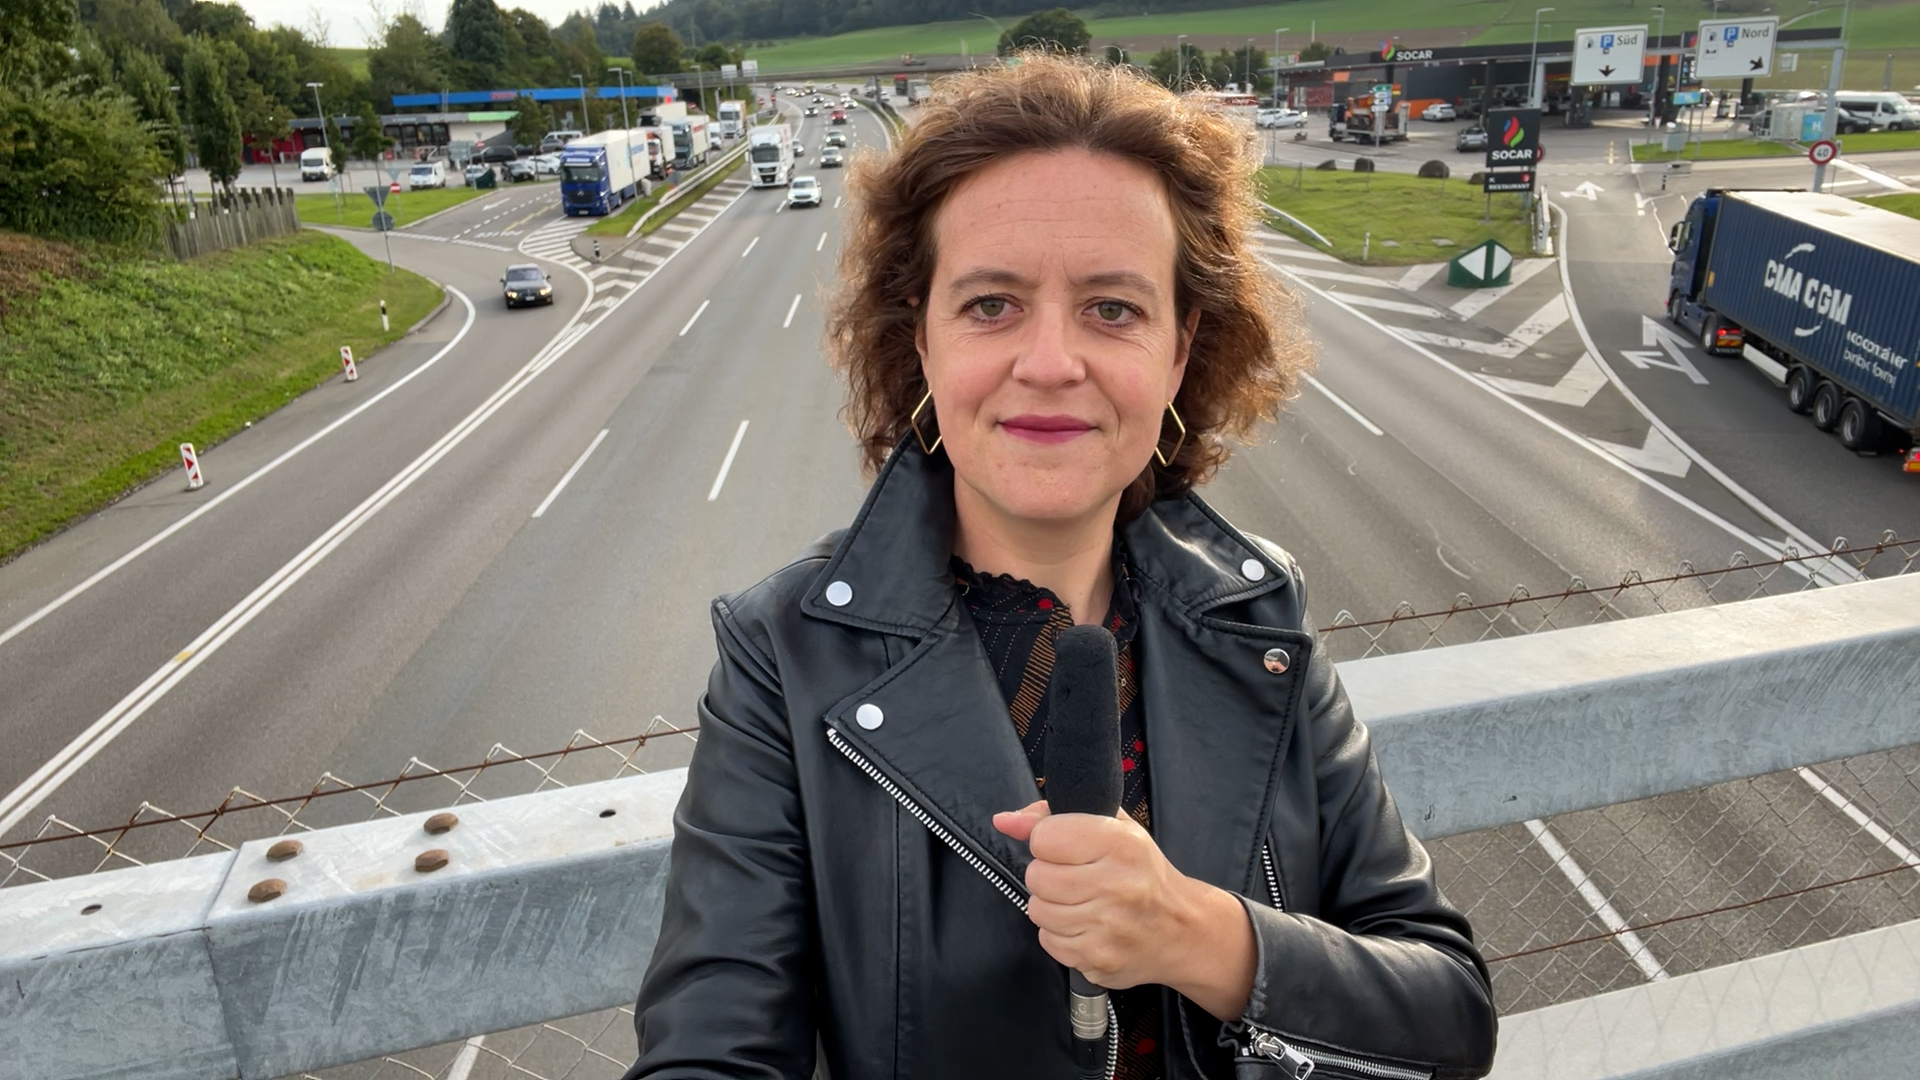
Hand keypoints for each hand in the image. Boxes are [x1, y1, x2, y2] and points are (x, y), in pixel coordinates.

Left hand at [992, 800, 1254, 1017]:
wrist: (1183, 930)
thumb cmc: (1143, 872)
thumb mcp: (1112, 828)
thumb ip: (1053, 816)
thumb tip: (1003, 820)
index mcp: (1120, 844)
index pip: (1045, 837)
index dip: (1048, 840)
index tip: (1067, 847)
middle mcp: (1116, 886)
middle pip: (1037, 876)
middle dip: (1048, 875)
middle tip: (1074, 877)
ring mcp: (1107, 928)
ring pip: (1038, 910)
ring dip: (1051, 905)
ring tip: (1080, 902)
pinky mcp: (1098, 960)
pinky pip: (1048, 941)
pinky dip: (1060, 934)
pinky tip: (1085, 925)